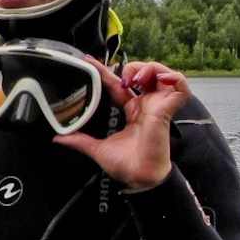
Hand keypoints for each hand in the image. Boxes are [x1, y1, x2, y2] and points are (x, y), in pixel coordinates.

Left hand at [54, 59, 190, 189]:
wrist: (138, 178)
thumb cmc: (125, 165)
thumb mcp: (97, 148)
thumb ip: (79, 140)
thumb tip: (58, 138)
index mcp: (131, 111)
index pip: (119, 84)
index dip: (106, 72)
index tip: (90, 61)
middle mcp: (146, 105)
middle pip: (144, 73)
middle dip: (133, 67)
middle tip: (123, 78)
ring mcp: (158, 106)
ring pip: (162, 73)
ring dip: (149, 68)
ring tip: (137, 78)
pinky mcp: (167, 109)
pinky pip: (181, 87)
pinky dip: (174, 78)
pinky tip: (161, 79)